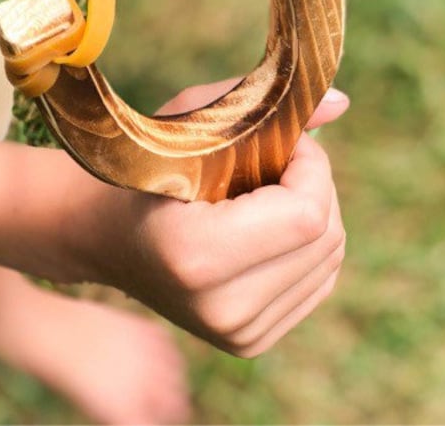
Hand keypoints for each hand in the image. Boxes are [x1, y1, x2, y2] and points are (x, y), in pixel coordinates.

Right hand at [87, 87, 347, 356]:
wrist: (100, 234)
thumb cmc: (145, 164)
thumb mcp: (193, 120)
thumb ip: (266, 106)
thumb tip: (344, 102)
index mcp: (198, 256)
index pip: (307, 214)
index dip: (311, 166)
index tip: (286, 140)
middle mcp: (222, 309)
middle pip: (326, 238)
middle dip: (316, 185)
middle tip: (280, 158)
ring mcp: (238, 334)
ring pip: (330, 261)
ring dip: (314, 213)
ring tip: (268, 189)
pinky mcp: (250, 342)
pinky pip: (318, 282)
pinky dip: (308, 244)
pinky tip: (269, 223)